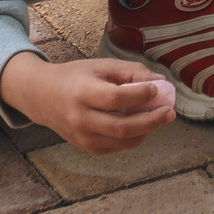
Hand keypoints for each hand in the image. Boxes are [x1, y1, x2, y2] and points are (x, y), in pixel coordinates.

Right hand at [0, 53, 174, 154]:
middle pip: (122, 127)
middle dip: (152, 121)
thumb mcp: (102, 66)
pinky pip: (117, 147)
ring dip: (146, 130)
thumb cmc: (76, 77)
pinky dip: (134, 137)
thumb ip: (132, 72)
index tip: (157, 89)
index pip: (115, 99)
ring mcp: (82, 137)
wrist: (43, 97)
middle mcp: (80, 119)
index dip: (140, 95)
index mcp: (82, 93)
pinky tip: (141, 124)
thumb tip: (162, 83)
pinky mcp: (86, 148)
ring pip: (123, 141)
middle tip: (170, 112)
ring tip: (159, 117)